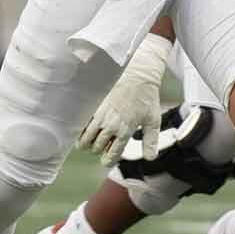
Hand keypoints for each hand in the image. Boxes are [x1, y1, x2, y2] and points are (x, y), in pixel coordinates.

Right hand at [77, 34, 169, 167]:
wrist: (137, 73)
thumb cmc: (147, 97)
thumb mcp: (153, 121)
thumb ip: (151, 142)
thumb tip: (149, 158)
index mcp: (124, 131)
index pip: (111, 155)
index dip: (108, 160)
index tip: (107, 160)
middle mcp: (110, 125)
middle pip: (96, 147)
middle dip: (98, 149)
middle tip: (101, 145)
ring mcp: (99, 115)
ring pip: (85, 138)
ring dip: (86, 141)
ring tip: (89, 140)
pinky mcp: (93, 104)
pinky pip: (81, 123)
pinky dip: (80, 128)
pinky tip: (84, 127)